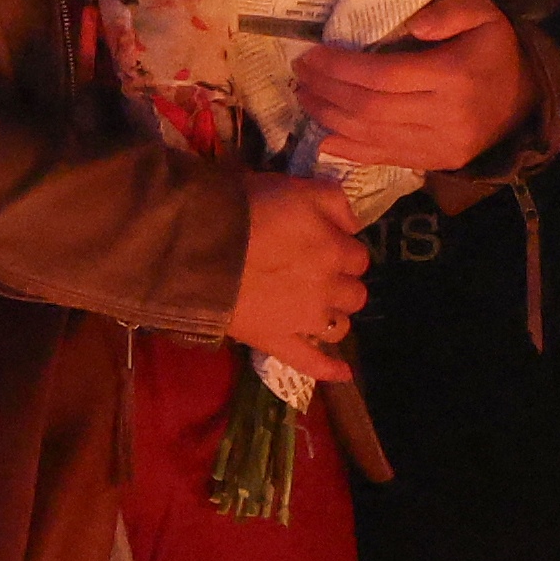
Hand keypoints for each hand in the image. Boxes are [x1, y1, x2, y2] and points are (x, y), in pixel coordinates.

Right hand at [228, 171, 371, 371]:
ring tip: (317, 310)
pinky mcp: (278, 341)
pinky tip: (344, 373)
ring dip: (334, 317)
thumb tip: (354, 224)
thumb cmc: (246, 209)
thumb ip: (333, 200)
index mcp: (334, 249)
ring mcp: (304, 320)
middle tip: (317, 275)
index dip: (341, 249)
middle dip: (341, 284)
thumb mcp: (296, 187)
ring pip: (340, 326)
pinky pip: (311, 363)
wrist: (201, 246)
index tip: (322, 244)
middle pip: (354, 293)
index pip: (358, 256)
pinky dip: (329, 370)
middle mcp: (327, 288)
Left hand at [293, 0, 536, 180]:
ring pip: (371, 136)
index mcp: (454, 77)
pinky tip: (323, 135)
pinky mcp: (434, 163)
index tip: (312, 55)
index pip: (383, 76)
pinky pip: (384, 158)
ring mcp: (439, 145)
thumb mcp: (484, 14)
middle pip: (370, 108)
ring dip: (330, 118)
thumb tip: (412, 25)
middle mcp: (445, 116)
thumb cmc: (494, 50)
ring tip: (305, 98)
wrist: (523, 100)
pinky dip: (349, 149)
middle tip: (300, 74)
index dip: (341, 68)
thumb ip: (450, 11)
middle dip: (327, 91)